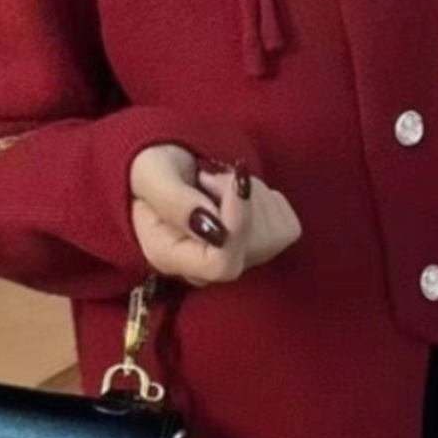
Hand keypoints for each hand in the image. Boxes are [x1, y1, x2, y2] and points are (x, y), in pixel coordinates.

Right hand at [128, 144, 301, 287]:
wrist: (165, 168)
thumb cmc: (152, 169)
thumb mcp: (152, 174)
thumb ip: (176, 202)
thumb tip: (218, 231)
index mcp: (169, 256)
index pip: (221, 264)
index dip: (239, 223)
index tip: (237, 181)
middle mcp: (203, 270)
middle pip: (252, 248)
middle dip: (241, 199)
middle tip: (209, 176)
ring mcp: (233, 262)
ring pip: (273, 235)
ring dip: (253, 195)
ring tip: (217, 185)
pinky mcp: (262, 248)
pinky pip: (285, 226)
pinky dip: (268, 200)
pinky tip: (239, 194)